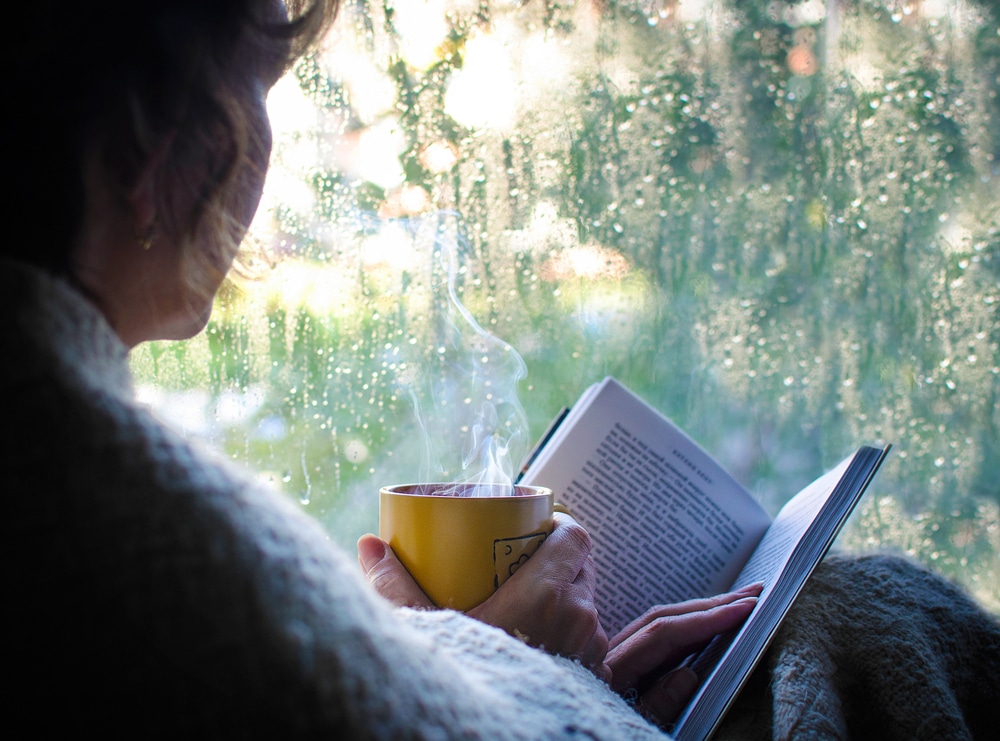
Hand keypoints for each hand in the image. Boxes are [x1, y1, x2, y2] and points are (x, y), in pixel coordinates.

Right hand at [357, 513, 608, 678]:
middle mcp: (579, 616)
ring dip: (565, 600)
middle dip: (556, 562)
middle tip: (522, 567)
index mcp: (547, 592)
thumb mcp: (428, 630)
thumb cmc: (470, 678)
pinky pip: (589, 641)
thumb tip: (369, 544)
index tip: (534, 531)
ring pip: (586, 605)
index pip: (575, 537)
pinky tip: (544, 644)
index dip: (558, 528)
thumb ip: (396, 587)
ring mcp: (591, 649)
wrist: (487, 732)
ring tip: (530, 607)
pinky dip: (570, 636)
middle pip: (581, 567)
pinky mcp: (595, 676)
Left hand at [606, 584, 762, 725]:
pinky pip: (655, 633)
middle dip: (712, 604)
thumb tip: (688, 674)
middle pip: (665, 618)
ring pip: (661, 621)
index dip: (707, 619)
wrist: (568, 737)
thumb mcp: (632, 724)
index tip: (745, 608)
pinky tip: (708, 620)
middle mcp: (610, 655)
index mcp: (612, 671)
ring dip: (701, 609)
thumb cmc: (603, 728)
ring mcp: (613, 654)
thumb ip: (657, 704)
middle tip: (754, 594)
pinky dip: (686, 623)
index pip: (665, 633)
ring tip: (739, 601)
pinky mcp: (619, 659)